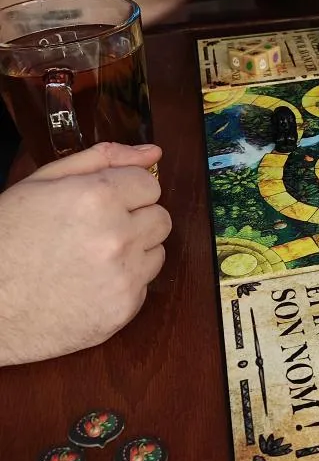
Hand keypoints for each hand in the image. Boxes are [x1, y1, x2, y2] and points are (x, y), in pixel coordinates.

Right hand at [0, 143, 171, 365]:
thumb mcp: (41, 184)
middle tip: (96, 231)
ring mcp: (124, 275)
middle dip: (135, 220)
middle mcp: (117, 235)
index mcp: (97, 197)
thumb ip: (103, 160)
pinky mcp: (124, 308)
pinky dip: (123, 283)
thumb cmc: (8, 239)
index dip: (126, 192)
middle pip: (161, 218)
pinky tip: (89, 283)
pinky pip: (144, 285)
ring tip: (91, 257)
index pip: (150, 185)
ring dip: (134, 251)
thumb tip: (153, 152)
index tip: (103, 203)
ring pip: (158, 252)